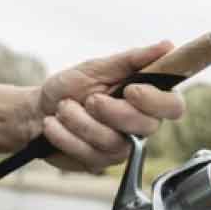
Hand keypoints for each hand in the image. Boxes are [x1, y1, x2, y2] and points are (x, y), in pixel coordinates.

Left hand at [36, 42, 184, 172]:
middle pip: (146, 126)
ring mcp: (121, 147)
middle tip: (89, 99)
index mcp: (146, 99)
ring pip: (112, 141)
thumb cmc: (71, 87)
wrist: (37, 111)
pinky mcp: (100, 162)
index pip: (173, 106)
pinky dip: (65, 135)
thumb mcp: (98, 67)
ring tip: (63, 108)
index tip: (130, 90)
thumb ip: (132, 60)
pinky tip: (55, 124)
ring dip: (79, 120)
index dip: (155, 100)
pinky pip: (89, 153)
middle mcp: (139, 126)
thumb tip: (167, 46)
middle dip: (111, 111)